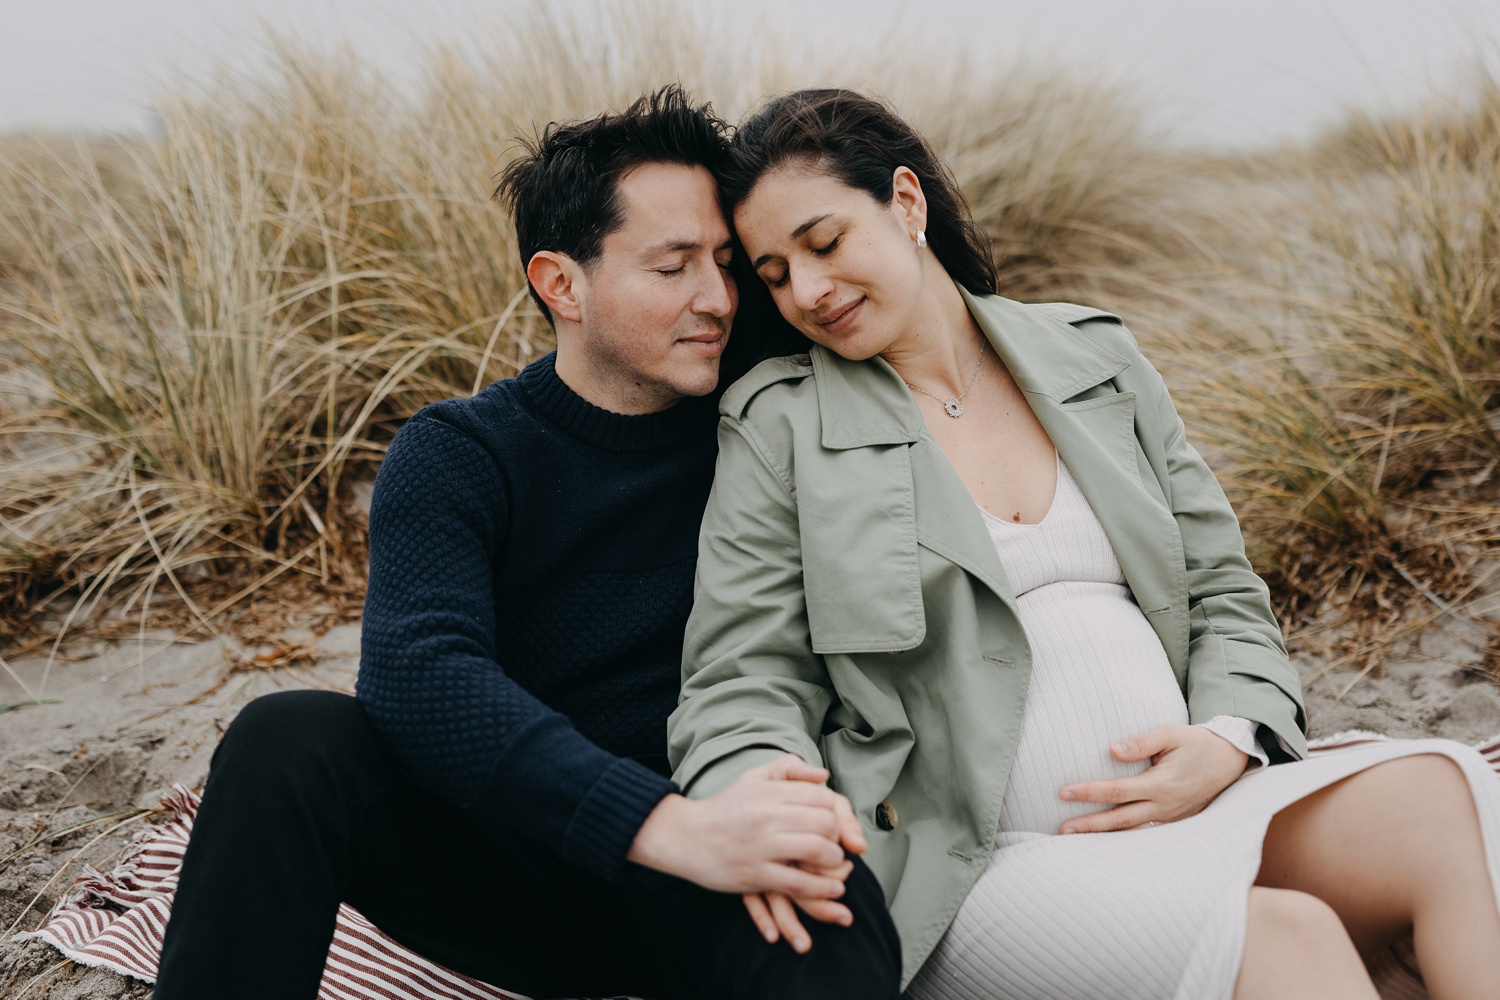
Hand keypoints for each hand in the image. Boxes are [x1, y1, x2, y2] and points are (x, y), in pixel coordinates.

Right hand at [737, 758, 868, 952]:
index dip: (835, 813)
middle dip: (838, 837)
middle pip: (825, 823)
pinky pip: (799, 883)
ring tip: (834, 865)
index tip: (832, 824)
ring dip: (834, 862)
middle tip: (835, 845)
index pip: (822, 798)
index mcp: (770, 791)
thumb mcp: (754, 779)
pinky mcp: (755, 874)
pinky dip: (822, 887)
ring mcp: (761, 846)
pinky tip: (832, 887)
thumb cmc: (726, 808)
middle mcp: (767, 815)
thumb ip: (789, 769)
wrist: (685, 836)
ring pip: (817, 850)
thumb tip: (825, 776)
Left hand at [1056, 724, 1247, 834]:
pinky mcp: (1174, 819)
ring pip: (1132, 830)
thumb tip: (1112, 751)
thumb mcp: (1171, 734)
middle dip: (1089, 825)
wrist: (1231, 760)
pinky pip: (1144, 830)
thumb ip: (1141, 743)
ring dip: (1104, 834)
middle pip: (1120, 820)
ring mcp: (1170, 816)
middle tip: (1062, 830)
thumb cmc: (1197, 743)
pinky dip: (1123, 834)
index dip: (1090, 792)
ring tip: (1076, 838)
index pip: (1117, 791)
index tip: (1064, 792)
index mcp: (1161, 784)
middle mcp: (1164, 805)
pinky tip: (1105, 836)